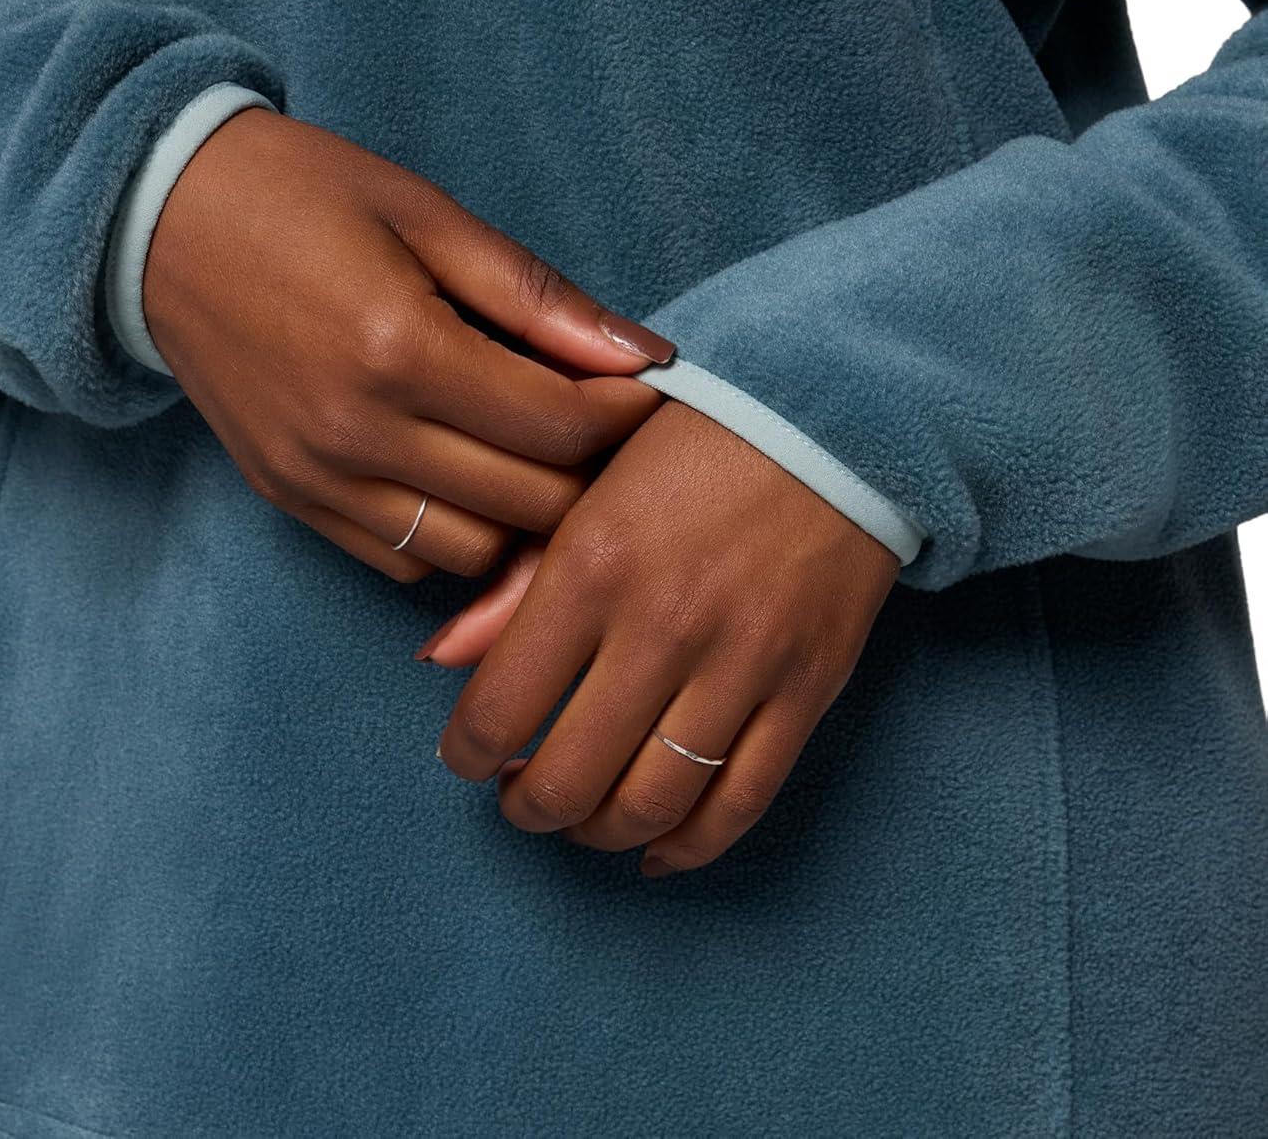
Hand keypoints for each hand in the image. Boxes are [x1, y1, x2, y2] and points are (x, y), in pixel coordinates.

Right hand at [144, 109, 669, 579]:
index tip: (652, 388)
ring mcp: (318, 479)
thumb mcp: (428, 215)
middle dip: (592, 472)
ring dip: (525, 519)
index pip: (561, 426)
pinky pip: (403, 564)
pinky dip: (454, 537)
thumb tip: (644, 355)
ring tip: (539, 457)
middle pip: (530, 505)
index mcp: (400, 348)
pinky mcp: (291, 500)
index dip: (628, 415)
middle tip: (609, 427)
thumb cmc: (302, 196)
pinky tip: (466, 478)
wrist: (158, 220)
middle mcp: (357, 434)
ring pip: (474, 555)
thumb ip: (537, 297)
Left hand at [429, 402, 897, 873]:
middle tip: (517, 796)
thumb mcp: (587, 485)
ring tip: (581, 818)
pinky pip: (742, 802)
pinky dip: (691, 846)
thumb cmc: (690, 442)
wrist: (830, 420)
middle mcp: (662, 626)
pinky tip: (657, 848)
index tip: (465, 755)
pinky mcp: (806, 689)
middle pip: (570, 779)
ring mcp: (742, 665)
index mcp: (593, 565)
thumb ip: (512, 580)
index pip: (501, 706)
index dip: (466, 753)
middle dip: (526, 807)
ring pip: (654, 805)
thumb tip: (439, 661)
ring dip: (600, 833)